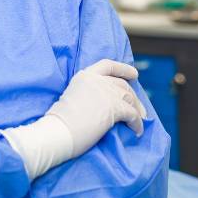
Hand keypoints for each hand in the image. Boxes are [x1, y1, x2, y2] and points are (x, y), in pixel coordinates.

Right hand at [1, 59, 147, 179]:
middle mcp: (97, 81)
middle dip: (132, 96)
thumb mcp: (73, 97)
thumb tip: (104, 104)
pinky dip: (137, 123)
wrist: (58, 132)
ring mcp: (107, 93)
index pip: (108, 65)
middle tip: (138, 108)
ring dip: (137, 109)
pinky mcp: (115, 108)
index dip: (123, 69)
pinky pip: (133, 114)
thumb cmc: (60, 122)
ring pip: (129, 98)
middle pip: (121, 85)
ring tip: (139, 120)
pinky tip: (137, 130)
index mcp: (85, 76)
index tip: (134, 74)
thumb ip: (88, 94)